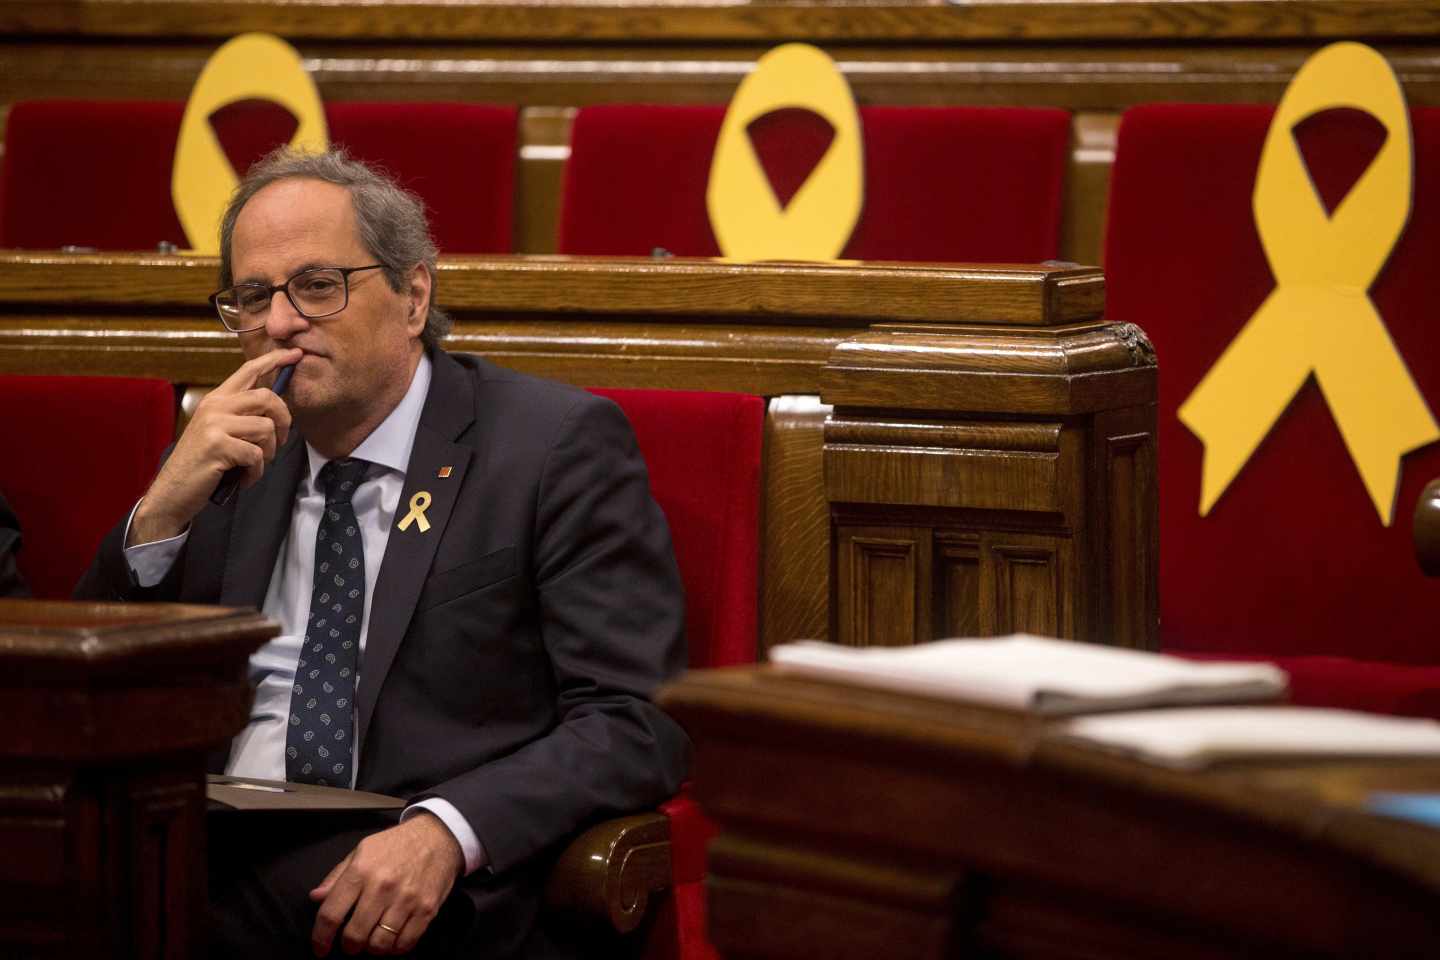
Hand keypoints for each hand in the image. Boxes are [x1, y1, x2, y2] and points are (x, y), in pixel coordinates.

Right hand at [128, 348, 300, 544]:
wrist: (173, 492)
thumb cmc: (202, 463)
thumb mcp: (218, 431)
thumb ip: (241, 415)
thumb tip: (276, 407)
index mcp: (216, 399)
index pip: (248, 370)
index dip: (274, 360)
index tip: (295, 354)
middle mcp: (215, 406)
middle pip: (267, 398)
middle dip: (283, 421)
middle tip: (279, 441)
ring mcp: (215, 425)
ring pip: (266, 429)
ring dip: (268, 453)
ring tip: (252, 464)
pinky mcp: (218, 446)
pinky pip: (257, 456)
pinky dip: (256, 472)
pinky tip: (244, 477)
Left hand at [308, 813, 463, 955]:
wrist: (438, 836)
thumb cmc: (396, 844)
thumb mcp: (362, 851)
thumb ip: (337, 876)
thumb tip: (316, 898)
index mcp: (361, 870)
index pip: (331, 914)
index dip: (320, 937)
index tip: (320, 948)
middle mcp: (382, 886)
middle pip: (355, 935)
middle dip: (349, 946)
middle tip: (352, 942)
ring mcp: (406, 899)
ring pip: (380, 944)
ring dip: (372, 948)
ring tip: (373, 939)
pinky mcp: (426, 909)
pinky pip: (405, 943)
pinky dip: (395, 948)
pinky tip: (393, 939)